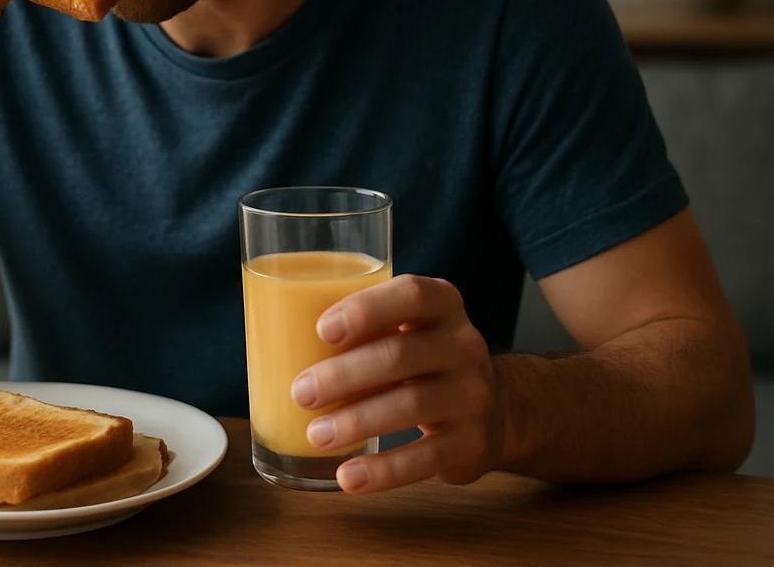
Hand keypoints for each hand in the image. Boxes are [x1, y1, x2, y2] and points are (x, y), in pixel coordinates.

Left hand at [291, 274, 501, 492]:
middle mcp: (464, 344)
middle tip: (299, 393)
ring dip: (356, 421)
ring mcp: (473, 395)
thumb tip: (277, 341)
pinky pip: (426, 458)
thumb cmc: (423, 360)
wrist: (495, 410)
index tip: (322, 330)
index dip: (366, 310)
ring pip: (411, 404)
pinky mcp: (472, 443)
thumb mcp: (407, 329)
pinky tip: (347, 477)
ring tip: (315, 435)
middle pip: (401, 354)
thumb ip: (364, 328)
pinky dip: (383, 471)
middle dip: (343, 375)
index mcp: (443, 305)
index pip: (412, 295)